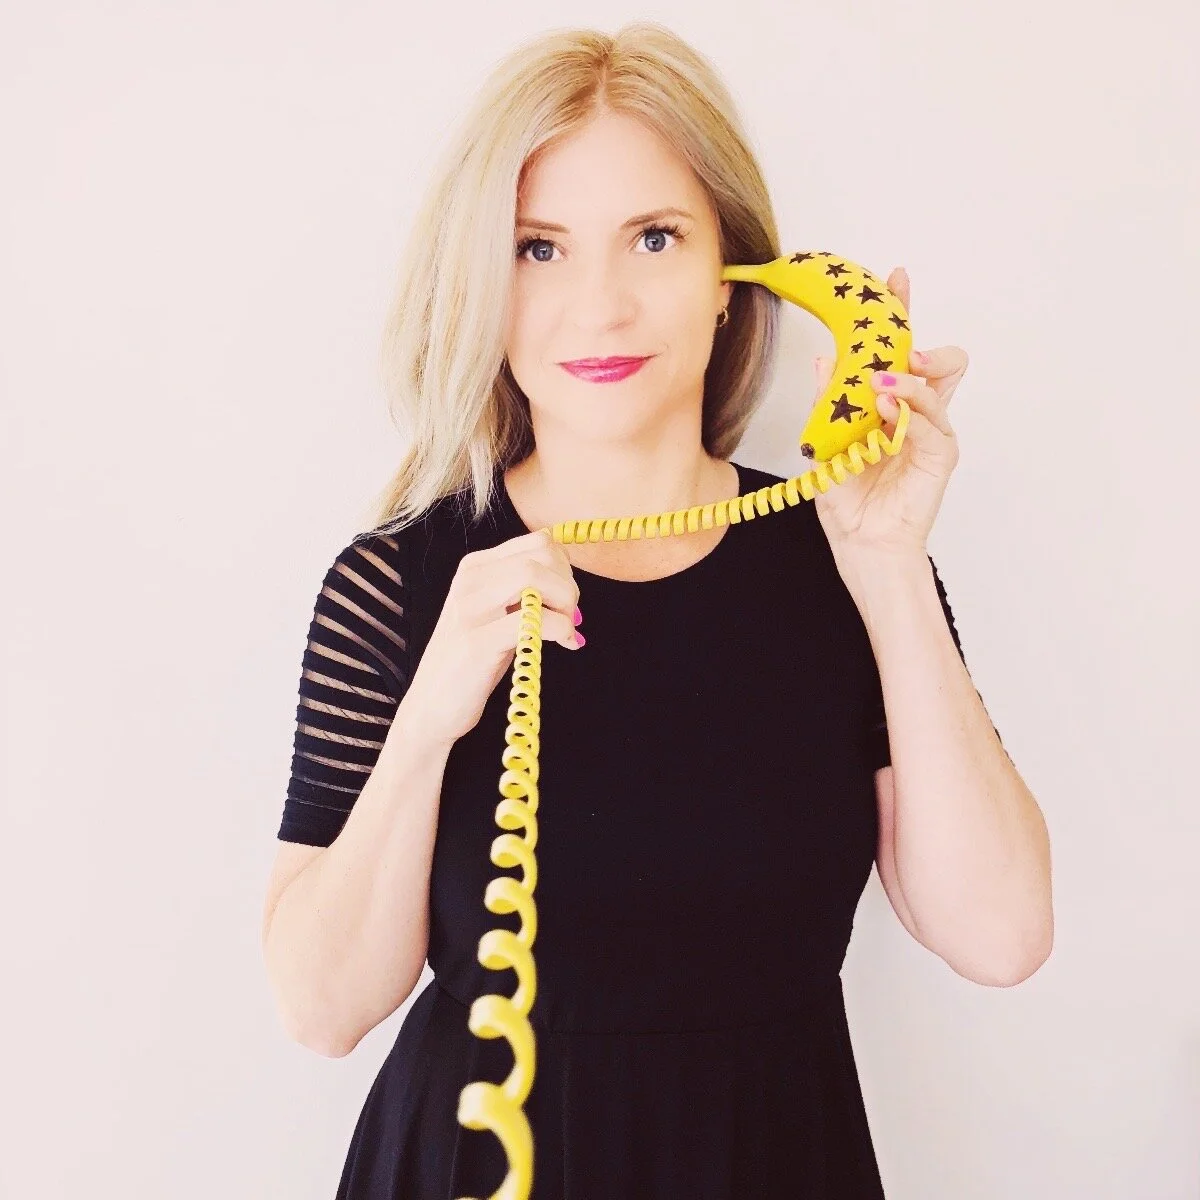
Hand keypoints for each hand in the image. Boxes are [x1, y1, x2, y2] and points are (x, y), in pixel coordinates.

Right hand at [405, 528, 582, 749]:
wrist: (431, 706)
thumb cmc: (472, 661)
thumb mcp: (495, 613)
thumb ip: (522, 590)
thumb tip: (569, 579)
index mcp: (476, 567)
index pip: (538, 541)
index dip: (565, 568)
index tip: (565, 599)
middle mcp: (470, 580)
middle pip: (541, 555)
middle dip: (569, 585)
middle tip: (570, 617)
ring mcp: (470, 609)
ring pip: (536, 577)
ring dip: (566, 604)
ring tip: (566, 630)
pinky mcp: (477, 643)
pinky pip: (535, 619)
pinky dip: (562, 629)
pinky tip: (565, 644)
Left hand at [809, 266, 967, 559]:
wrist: (861, 541)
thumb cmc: (848, 496)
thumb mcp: (825, 441)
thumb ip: (828, 402)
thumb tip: (823, 360)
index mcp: (890, 404)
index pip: (899, 350)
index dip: (900, 314)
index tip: (895, 280)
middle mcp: (916, 412)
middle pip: (936, 356)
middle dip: (917, 337)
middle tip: (894, 338)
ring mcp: (932, 431)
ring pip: (941, 379)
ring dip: (910, 374)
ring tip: (880, 382)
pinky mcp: (940, 454)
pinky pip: (932, 420)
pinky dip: (909, 408)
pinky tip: (885, 410)